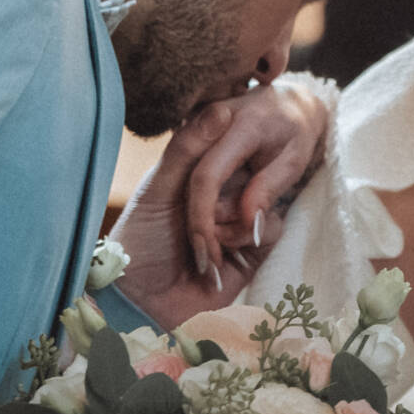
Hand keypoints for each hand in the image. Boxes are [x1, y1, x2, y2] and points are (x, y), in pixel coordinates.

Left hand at [112, 84, 329, 326]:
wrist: (142, 305)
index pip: (224, 144)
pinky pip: (273, 227)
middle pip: (248, 170)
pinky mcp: (255, 250)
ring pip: (262, 198)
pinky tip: (224, 255)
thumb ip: (188, 150)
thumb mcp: (157, 190)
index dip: (225, 146)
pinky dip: (249, 236)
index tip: (225, 148)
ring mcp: (238, 221)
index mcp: (191, 173)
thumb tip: (223, 109)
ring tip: (208, 243)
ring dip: (235, 218)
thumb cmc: (140, 244)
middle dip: (226, 193)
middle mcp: (218, 193)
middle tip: (202, 218)